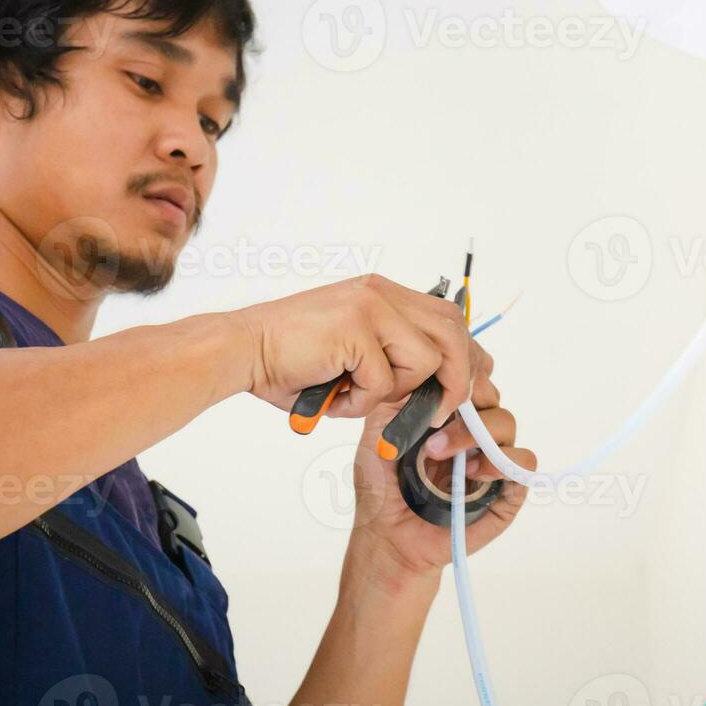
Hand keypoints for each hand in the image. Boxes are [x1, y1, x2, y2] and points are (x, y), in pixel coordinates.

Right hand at [233, 274, 476, 424]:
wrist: (242, 350)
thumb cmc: (290, 359)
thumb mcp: (354, 355)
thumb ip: (392, 361)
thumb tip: (434, 392)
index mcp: (383, 294)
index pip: (448, 318)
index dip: (464, 356)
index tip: (460, 390)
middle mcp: (381, 292)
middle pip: (452, 332)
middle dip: (455, 379)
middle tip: (438, 413)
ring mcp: (369, 306)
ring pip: (426, 359)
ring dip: (398, 392)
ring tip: (359, 398)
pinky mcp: (355, 328)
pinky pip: (383, 382)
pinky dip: (360, 403)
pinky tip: (331, 397)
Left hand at [343, 355, 535, 589]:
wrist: (388, 534)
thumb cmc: (382, 485)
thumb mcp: (380, 429)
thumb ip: (403, 395)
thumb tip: (429, 366)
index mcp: (448, 411)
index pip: (471, 376)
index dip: (461, 374)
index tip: (439, 386)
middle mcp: (474, 431)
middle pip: (492, 393)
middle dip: (465, 402)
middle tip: (432, 429)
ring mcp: (492, 458)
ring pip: (508, 423)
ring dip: (475, 433)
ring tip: (440, 455)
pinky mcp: (507, 489)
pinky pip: (523, 463)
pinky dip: (501, 462)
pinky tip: (471, 473)